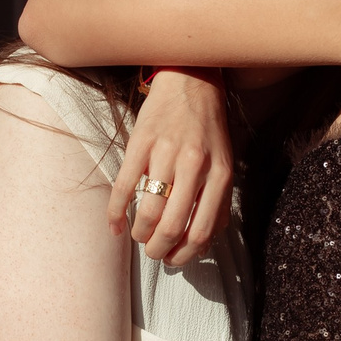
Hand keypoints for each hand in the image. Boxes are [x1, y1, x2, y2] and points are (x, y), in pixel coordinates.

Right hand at [108, 68, 234, 266]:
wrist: (192, 81)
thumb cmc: (208, 128)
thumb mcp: (225, 162)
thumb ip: (219, 200)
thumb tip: (205, 240)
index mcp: (220, 174)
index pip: (203, 230)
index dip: (185, 254)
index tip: (174, 259)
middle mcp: (195, 166)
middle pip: (174, 226)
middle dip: (160, 249)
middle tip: (154, 253)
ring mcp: (166, 154)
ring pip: (149, 211)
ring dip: (140, 233)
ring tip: (139, 236)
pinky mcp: (140, 144)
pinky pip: (124, 187)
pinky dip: (115, 213)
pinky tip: (115, 227)